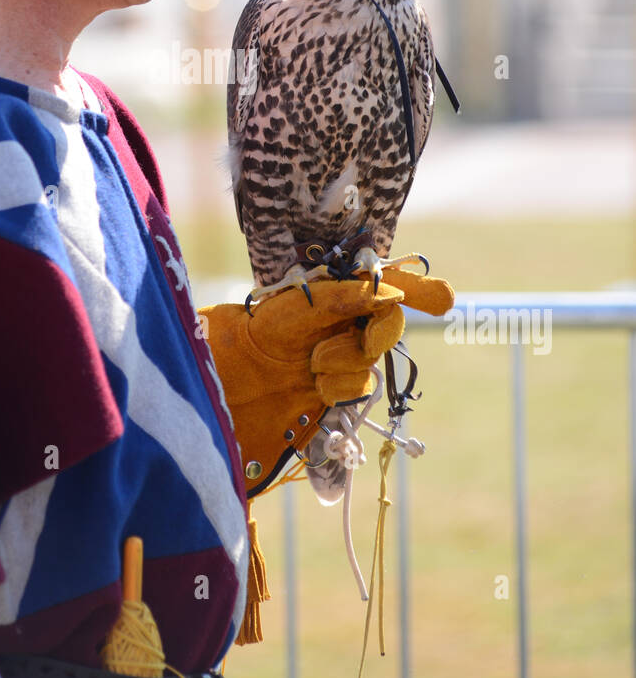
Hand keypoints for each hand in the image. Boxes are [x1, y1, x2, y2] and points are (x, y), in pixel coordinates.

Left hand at [199, 267, 453, 494]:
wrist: (233, 374)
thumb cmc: (261, 327)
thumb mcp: (304, 303)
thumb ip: (348, 297)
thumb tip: (391, 294)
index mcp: (341, 294)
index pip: (389, 288)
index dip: (419, 288)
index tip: (444, 299)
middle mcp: (348, 322)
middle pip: (388, 329)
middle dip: (373, 336)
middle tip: (344, 341)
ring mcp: (344, 357)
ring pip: (372, 363)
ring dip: (346, 364)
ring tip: (312, 364)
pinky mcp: (337, 390)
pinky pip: (358, 390)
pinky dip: (339, 387)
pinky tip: (315, 384)